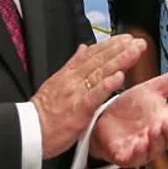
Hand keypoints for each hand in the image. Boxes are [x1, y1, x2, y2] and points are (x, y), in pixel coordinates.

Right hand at [31, 35, 146, 158]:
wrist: (29, 131)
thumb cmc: (43, 112)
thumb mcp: (56, 81)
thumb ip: (73, 64)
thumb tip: (83, 48)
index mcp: (69, 73)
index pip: (93, 54)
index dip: (111, 44)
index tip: (125, 37)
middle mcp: (74, 80)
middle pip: (101, 60)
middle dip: (121, 48)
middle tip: (138, 40)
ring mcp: (77, 93)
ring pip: (101, 72)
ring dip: (120, 60)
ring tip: (134, 51)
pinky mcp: (79, 109)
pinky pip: (95, 95)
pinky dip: (107, 85)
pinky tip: (119, 77)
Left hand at [90, 63, 167, 165]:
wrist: (104, 117)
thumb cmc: (132, 107)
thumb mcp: (153, 89)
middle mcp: (158, 136)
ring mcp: (143, 147)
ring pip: (155, 148)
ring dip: (156, 140)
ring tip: (154, 129)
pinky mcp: (125, 154)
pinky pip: (133, 157)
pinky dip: (137, 152)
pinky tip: (138, 143)